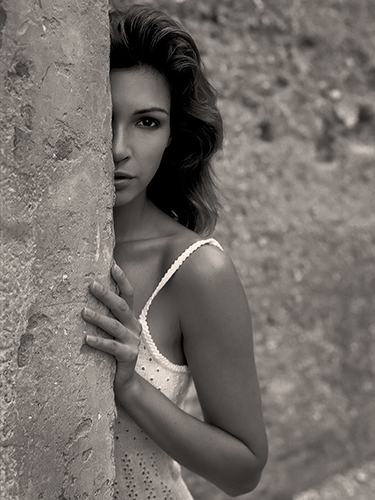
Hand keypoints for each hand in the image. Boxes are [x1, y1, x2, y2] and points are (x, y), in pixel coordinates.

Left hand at [81, 263, 140, 388]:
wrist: (124, 381)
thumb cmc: (113, 352)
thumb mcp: (112, 331)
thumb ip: (106, 316)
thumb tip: (84, 297)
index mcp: (130, 318)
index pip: (128, 294)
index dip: (122, 280)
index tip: (112, 265)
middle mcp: (133, 326)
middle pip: (121, 306)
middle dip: (107, 294)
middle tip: (92, 284)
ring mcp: (133, 341)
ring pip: (115, 326)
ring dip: (98, 318)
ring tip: (83, 312)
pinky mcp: (129, 356)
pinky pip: (112, 347)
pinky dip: (99, 342)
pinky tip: (86, 338)